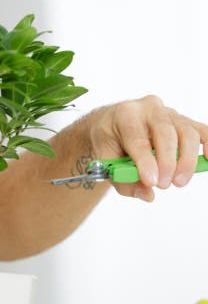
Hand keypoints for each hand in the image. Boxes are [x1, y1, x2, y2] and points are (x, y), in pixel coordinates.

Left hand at [89, 95, 207, 201]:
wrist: (111, 123)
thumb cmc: (109, 140)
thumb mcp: (105, 158)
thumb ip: (122, 179)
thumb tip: (147, 195)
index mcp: (124, 115)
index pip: (138, 139)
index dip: (146, 162)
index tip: (151, 182)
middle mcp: (149, 108)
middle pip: (166, 133)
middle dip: (168, 162)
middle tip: (164, 185)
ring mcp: (168, 112)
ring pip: (186, 132)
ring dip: (186, 160)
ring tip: (178, 182)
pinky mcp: (183, 120)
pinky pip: (201, 130)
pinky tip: (207, 160)